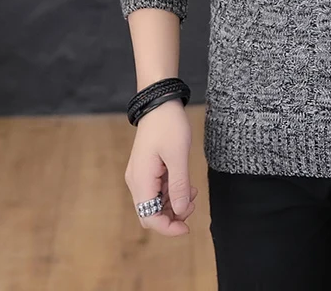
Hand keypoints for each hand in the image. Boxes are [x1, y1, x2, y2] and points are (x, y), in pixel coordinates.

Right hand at [124, 98, 198, 236]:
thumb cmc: (168, 125)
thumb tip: (182, 211)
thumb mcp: (178, 155)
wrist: (159, 103)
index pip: (150, 218)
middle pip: (151, 214)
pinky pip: (158, 190)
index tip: (188, 227)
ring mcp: (140, 175)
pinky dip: (172, 192)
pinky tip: (186, 184)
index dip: (168, 228)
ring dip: (174, 203)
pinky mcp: (147, 169)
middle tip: (193, 204)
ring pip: (155, 203)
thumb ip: (179, 185)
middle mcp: (136, 181)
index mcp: (141, 180)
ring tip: (193, 191)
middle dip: (173, 216)